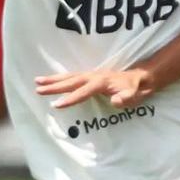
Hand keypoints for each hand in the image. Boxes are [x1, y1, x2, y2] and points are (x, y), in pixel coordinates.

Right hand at [35, 67, 152, 109]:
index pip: (83, 91)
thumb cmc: (138, 89)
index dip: (70, 98)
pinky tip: (51, 80)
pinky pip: (73, 76)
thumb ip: (126, 98)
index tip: (56, 104)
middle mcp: (94, 76)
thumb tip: (116, 101)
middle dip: (54, 86)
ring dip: (53, 79)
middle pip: (71, 81)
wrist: (142, 77)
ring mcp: (92, 74)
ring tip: (37, 81)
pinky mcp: (91, 76)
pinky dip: (61, 78)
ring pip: (69, 76)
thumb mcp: (136, 95)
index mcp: (102, 82)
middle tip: (38, 89)